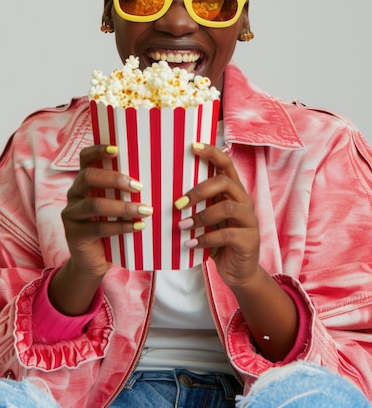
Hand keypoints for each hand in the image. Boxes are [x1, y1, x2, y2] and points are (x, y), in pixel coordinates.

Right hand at [62, 144, 151, 278]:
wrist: (94, 261)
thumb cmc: (110, 226)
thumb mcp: (116, 204)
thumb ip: (125, 191)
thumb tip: (158, 176)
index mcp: (84, 182)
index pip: (85, 158)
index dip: (98, 150)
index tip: (117, 149)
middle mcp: (74, 194)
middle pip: (88, 177)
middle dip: (115, 179)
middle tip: (139, 187)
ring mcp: (71, 215)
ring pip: (95, 204)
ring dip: (123, 207)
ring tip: (145, 210)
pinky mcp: (74, 235)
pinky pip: (99, 228)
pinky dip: (121, 226)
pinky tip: (138, 226)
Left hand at [177, 142, 259, 289]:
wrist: (238, 271)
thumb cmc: (218, 240)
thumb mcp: (208, 218)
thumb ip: (198, 204)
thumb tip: (167, 191)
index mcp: (234, 191)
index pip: (226, 164)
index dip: (211, 152)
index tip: (192, 146)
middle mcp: (245, 201)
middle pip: (225, 183)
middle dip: (199, 190)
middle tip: (178, 203)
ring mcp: (250, 220)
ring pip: (227, 208)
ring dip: (201, 217)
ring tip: (182, 226)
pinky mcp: (249, 240)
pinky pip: (226, 234)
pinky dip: (205, 239)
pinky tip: (190, 243)